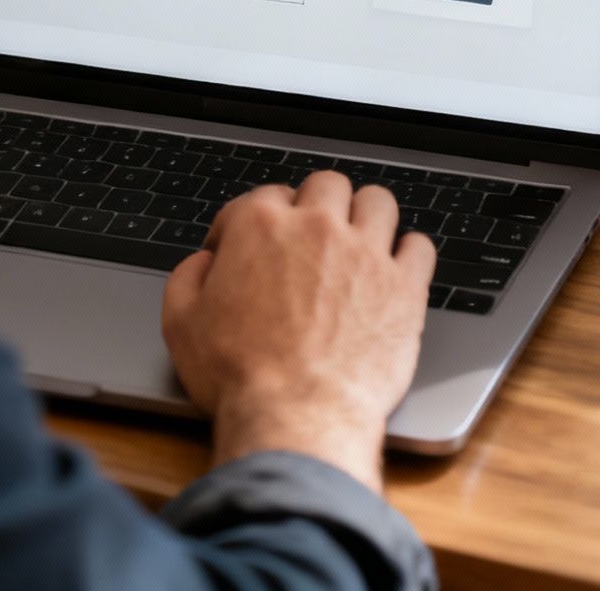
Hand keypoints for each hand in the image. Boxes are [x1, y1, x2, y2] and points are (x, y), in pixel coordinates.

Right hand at [160, 171, 435, 491]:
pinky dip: (409, 252)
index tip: (254, 246)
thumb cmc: (240, 375)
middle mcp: (317, 227)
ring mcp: (366, 253)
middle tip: (311, 235)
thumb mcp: (180, 324)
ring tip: (359, 239)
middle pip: (326, 185)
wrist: (297, 415)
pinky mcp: (404, 285)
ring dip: (366, 215)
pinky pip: (419, 245)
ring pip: (378, 201)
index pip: (264, 196)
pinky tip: (396, 268)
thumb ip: (187, 278)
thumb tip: (201, 264)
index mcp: (261, 226)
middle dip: (316, 204)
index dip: (255, 221)